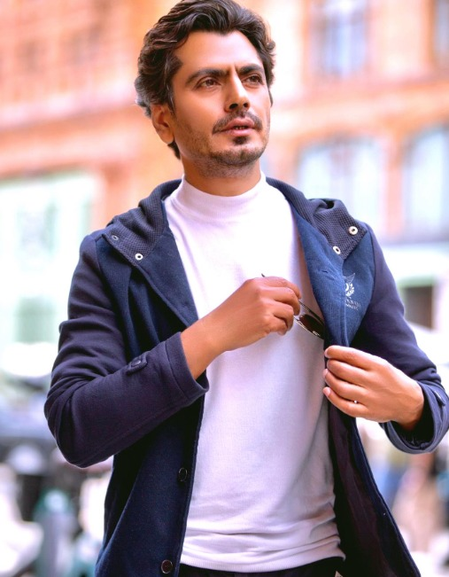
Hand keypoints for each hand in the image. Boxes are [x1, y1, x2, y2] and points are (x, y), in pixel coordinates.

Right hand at [181, 276, 299, 377]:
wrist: (216, 330)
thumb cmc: (227, 316)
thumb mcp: (243, 293)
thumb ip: (260, 291)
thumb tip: (281, 297)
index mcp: (255, 283)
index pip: (282, 281)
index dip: (294, 290)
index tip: (296, 296)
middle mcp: (261, 292)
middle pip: (290, 294)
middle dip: (296, 304)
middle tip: (296, 312)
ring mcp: (264, 307)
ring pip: (290, 311)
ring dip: (290, 320)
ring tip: (285, 325)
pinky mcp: (266, 321)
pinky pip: (283, 324)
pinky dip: (284, 329)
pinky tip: (279, 331)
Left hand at [323, 345, 423, 430]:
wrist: (409, 402)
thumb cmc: (391, 380)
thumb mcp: (381, 364)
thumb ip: (361, 360)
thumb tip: (337, 355)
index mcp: (378, 366)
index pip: (351, 355)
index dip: (335, 352)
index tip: (329, 351)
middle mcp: (373, 381)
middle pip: (343, 370)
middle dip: (331, 365)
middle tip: (329, 364)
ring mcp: (370, 398)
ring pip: (341, 388)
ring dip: (329, 379)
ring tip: (327, 374)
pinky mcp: (368, 412)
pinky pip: (345, 406)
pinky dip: (333, 398)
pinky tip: (328, 391)